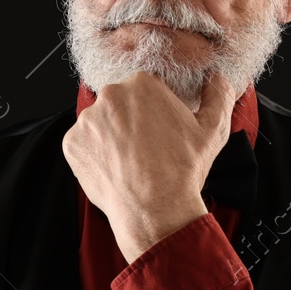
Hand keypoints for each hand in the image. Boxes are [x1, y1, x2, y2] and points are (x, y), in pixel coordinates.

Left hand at [60, 69, 235, 263]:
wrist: (154, 210)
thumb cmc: (182, 171)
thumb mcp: (212, 129)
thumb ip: (218, 95)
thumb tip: (217, 79)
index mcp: (142, 83)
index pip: (145, 88)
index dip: (154, 110)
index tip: (160, 129)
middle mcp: (109, 95)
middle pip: (120, 103)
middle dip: (131, 121)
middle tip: (147, 148)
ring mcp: (87, 120)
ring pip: (100, 123)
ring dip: (111, 136)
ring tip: (130, 160)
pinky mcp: (72, 144)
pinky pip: (83, 143)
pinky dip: (95, 154)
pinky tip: (114, 168)